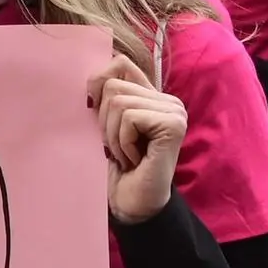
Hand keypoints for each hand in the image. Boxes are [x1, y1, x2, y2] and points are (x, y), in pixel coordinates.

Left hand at [89, 59, 186, 223]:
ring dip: (113, 135)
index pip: (119, 64)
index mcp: (152, 96)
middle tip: (117, 147)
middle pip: (113, 85)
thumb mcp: (103, 125)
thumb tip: (93, 75)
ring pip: (118, 102)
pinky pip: (129, 118)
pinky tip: (134, 159)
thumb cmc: (114, 167)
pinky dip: (122, 142)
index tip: (96, 114)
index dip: (99, 85)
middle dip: (104, 121)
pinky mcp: (173, 124)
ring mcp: (174, 111)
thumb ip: (103, 98)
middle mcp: (168, 101)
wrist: (129, 203)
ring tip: (125, 155)